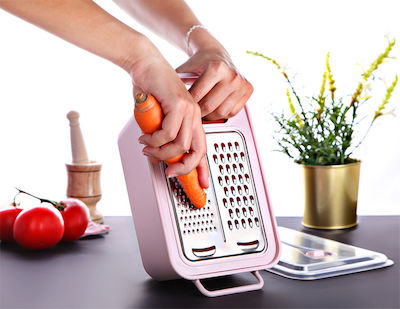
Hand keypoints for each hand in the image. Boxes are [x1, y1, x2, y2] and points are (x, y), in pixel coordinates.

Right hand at [129, 39, 208, 187]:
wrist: (146, 64)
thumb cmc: (151, 90)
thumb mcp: (158, 119)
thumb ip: (161, 137)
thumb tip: (157, 156)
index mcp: (193, 120)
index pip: (202, 148)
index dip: (203, 168)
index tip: (202, 183)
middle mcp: (195, 115)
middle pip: (198, 150)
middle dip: (183, 167)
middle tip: (169, 173)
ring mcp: (189, 109)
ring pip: (181, 144)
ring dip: (161, 152)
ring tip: (148, 149)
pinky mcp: (179, 103)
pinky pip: (168, 132)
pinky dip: (154, 140)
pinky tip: (145, 138)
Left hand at [176, 48, 252, 120]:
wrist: (215, 53)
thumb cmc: (199, 63)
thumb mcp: (184, 70)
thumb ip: (174, 84)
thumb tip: (162, 102)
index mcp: (216, 68)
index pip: (197, 97)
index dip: (187, 106)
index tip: (181, 109)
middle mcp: (232, 75)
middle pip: (210, 107)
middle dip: (198, 112)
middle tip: (190, 113)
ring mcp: (242, 83)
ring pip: (222, 112)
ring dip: (210, 115)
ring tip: (201, 112)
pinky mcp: (248, 90)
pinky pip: (232, 112)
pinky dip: (222, 113)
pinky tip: (214, 108)